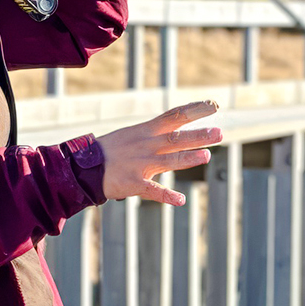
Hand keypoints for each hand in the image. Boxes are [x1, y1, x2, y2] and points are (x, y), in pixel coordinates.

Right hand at [97, 100, 222, 205]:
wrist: (85, 165)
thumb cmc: (112, 150)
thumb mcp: (134, 134)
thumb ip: (156, 133)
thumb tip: (178, 128)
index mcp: (146, 130)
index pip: (174, 116)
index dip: (195, 110)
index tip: (214, 105)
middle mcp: (146, 145)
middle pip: (176, 138)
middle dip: (198, 136)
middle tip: (219, 133)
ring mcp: (141, 164)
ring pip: (169, 161)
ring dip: (189, 158)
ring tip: (207, 155)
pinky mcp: (134, 183)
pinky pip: (153, 190)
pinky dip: (167, 196)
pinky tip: (181, 200)